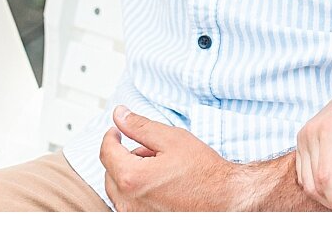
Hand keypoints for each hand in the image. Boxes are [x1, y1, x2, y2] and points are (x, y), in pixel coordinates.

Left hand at [100, 105, 253, 210]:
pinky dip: (137, 191)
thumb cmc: (204, 173)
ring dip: (130, 174)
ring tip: (159, 168)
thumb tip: (119, 115)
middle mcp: (128, 203)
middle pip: (110, 172)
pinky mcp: (143, 224)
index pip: (106, 152)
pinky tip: (159, 185)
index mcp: (132, 178)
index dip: (111, 136)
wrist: (225, 200)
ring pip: (119, 190)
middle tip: (149, 149)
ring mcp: (134, 217)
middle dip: (124, 156)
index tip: (117, 131)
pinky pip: (128, 204)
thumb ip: (140, 126)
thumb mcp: (172, 139)